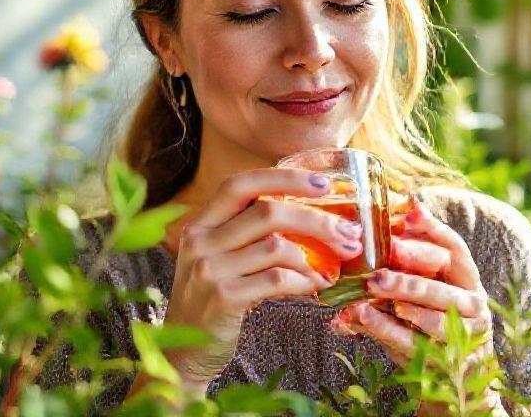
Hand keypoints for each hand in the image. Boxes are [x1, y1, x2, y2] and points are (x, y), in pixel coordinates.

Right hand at [155, 168, 364, 389]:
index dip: (284, 178)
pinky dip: (303, 282)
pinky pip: (277, 280)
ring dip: (313, 258)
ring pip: (277, 246)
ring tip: (328, 269)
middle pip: (268, 211)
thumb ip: (250, 235)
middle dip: (317, 219)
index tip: (323, 184)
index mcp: (201, 223)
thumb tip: (314, 217)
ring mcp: (209, 269)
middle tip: (348, 233)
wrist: (183, 353)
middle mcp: (200, 240)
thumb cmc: (212, 300)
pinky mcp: (223, 298)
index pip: (242, 184)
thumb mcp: (219, 259)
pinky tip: (314, 287)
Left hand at [330, 196, 497, 407]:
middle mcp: (471, 304)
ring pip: (434, 318)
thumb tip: (370, 227)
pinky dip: (384, 329)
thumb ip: (403, 262)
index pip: (455, 248)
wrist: (454, 377)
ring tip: (373, 289)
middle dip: (413, 270)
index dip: (434, 229)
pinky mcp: (443, 362)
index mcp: (466, 278)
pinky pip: (412, 344)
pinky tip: (361, 316)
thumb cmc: (430, 318)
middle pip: (443, 284)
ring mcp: (462, 336)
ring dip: (402, 300)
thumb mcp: (422, 287)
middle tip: (385, 259)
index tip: (410, 211)